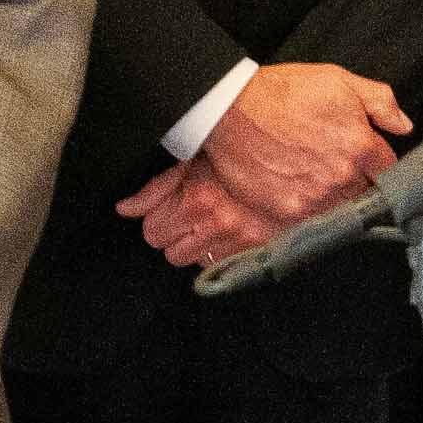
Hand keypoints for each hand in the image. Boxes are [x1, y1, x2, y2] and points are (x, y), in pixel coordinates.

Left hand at [117, 155, 289, 268]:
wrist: (296, 165)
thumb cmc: (243, 157)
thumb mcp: (194, 161)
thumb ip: (156, 189)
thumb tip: (125, 209)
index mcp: (198, 198)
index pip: (152, 231)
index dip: (159, 219)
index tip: (171, 209)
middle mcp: (218, 223)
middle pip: (171, 253)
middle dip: (175, 235)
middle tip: (192, 215)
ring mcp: (239, 240)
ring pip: (195, 262)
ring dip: (199, 245)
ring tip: (213, 221)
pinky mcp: (256, 251)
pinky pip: (221, 265)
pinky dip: (221, 251)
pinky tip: (230, 231)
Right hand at [199, 63, 411, 220]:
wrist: (229, 108)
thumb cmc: (282, 92)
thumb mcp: (339, 81)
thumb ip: (380, 102)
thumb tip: (404, 126)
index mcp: (360, 147)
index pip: (389, 171)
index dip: (380, 165)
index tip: (370, 162)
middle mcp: (341, 178)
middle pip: (366, 194)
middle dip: (359, 182)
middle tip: (337, 168)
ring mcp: (314, 199)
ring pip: (341, 210)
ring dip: (335, 199)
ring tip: (316, 180)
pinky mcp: (287, 213)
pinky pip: (312, 222)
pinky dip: (309, 212)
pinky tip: (298, 193)